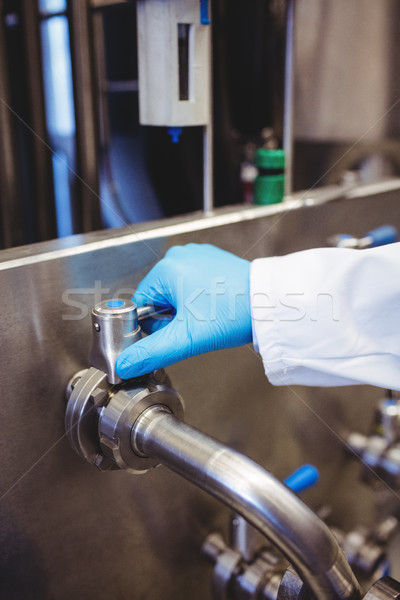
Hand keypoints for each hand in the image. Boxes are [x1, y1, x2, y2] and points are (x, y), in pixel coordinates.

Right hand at [116, 243, 251, 377]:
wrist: (271, 303)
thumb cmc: (232, 313)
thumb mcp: (186, 338)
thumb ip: (151, 352)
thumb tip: (125, 364)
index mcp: (166, 268)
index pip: (141, 304)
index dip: (155, 325)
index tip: (176, 331)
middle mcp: (180, 256)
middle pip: (159, 298)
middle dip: (173, 317)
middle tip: (197, 324)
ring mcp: (198, 255)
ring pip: (177, 292)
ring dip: (188, 309)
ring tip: (210, 314)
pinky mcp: (214, 260)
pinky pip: (195, 283)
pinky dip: (202, 298)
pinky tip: (217, 305)